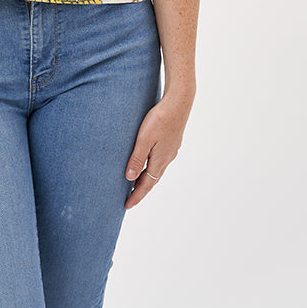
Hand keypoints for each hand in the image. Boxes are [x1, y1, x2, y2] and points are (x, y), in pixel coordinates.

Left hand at [124, 92, 192, 208]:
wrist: (179, 102)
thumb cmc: (160, 118)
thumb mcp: (144, 138)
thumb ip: (137, 158)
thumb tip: (129, 179)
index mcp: (160, 160)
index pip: (146, 185)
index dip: (136, 196)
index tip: (127, 206)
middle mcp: (167, 158)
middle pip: (152, 180)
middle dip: (140, 190)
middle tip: (129, 199)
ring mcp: (171, 150)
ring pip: (156, 170)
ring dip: (146, 179)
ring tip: (135, 184)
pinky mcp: (172, 141)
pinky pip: (159, 160)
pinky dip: (151, 167)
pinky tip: (147, 163)